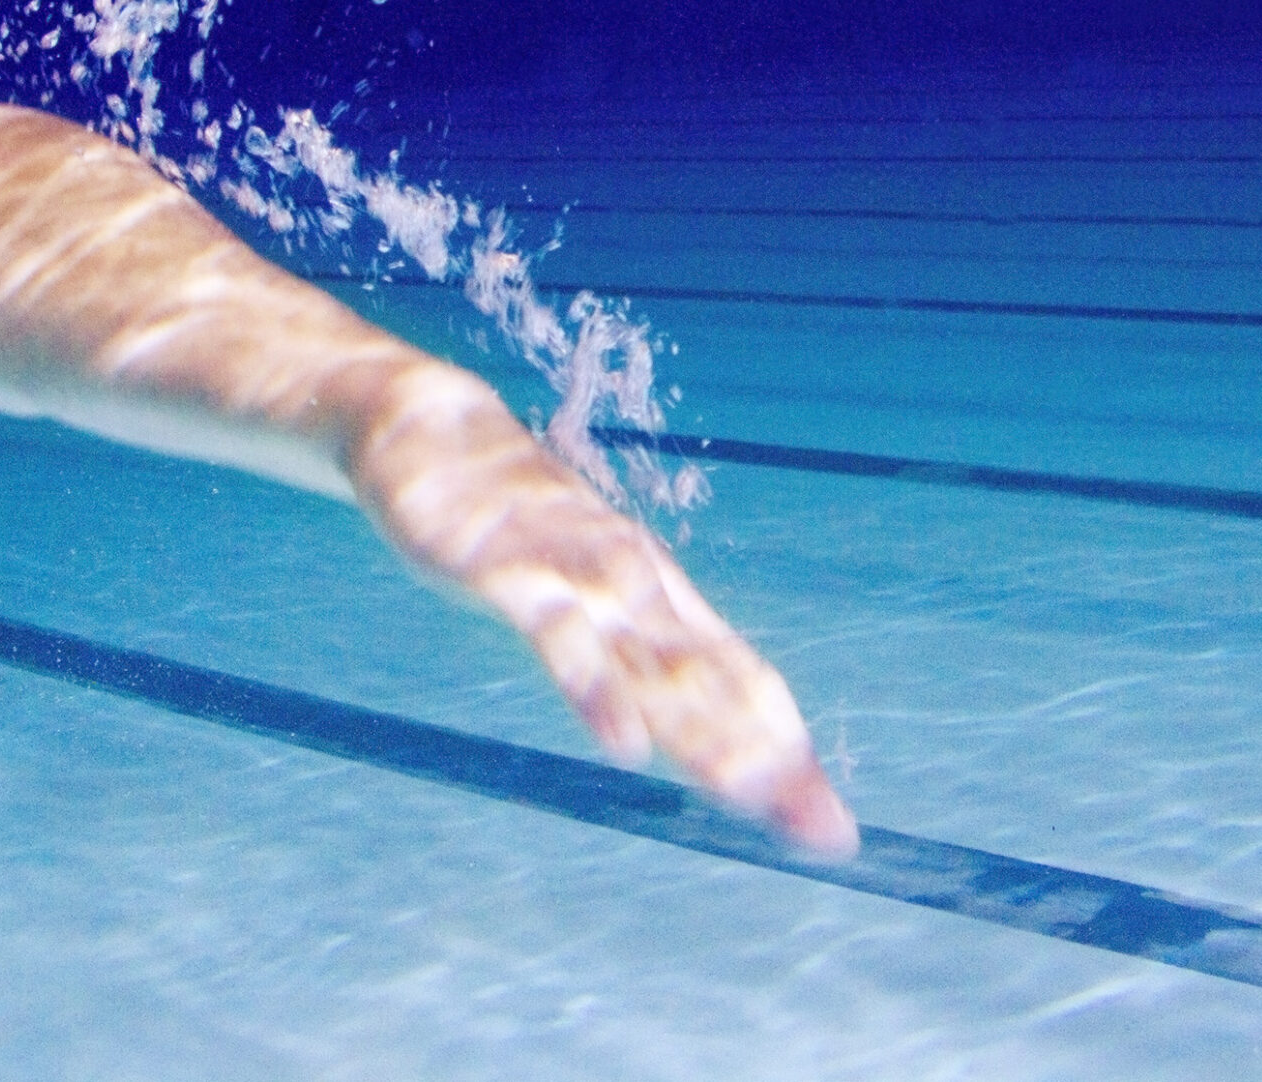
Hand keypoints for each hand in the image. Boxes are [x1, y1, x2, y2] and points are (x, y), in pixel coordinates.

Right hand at [352, 364, 858, 857]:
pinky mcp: (510, 576)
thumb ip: (622, 655)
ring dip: (700, 730)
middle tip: (822, 832)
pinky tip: (625, 744)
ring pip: (649, 665)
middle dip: (765, 756)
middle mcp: (634, 590)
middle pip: (711, 683)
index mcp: (656, 597)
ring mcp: (575, 580)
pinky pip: (559, 643)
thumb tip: (668, 724)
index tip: (830, 831)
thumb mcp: (574, 592)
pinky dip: (596, 693)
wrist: (432, 428)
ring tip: (746, 793)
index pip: (739, 680)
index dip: (785, 749)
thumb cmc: (515, 519)